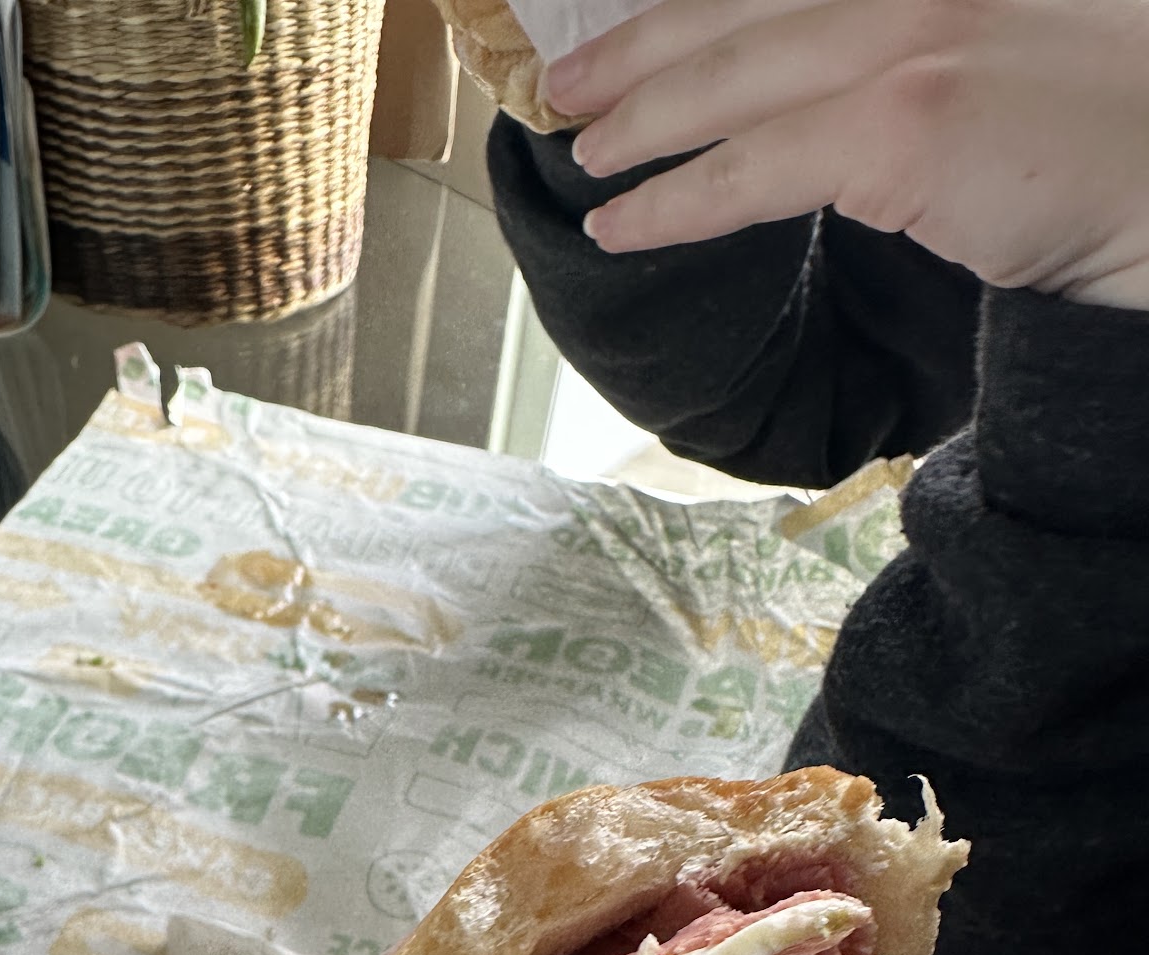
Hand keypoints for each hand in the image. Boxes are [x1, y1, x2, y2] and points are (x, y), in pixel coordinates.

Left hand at [547, 0, 1148, 309]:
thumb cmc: (1115, 134)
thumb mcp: (1013, 42)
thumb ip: (924, 41)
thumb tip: (836, 92)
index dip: (696, 6)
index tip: (633, 28)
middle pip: (738, 4)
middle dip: (640, 44)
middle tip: (570, 83)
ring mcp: (910, 35)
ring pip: (730, 79)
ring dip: (640, 118)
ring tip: (584, 149)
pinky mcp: (902, 122)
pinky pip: (751, 170)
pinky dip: (674, 200)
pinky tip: (622, 221)